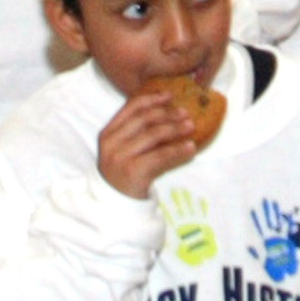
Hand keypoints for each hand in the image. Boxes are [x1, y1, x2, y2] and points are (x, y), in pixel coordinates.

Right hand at [95, 84, 205, 198]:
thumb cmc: (123, 174)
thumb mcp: (123, 150)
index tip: (169, 95)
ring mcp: (121, 157)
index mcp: (108, 133)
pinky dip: (178, 150)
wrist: (115, 204)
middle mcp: (111, 143)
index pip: (131, 108)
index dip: (151, 99)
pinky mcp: (134, 171)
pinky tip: (190, 148)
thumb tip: (167, 112)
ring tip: (191, 126)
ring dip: (175, 129)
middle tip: (185, 113)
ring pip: (154, 135)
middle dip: (168, 114)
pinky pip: (161, 156)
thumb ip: (136, 133)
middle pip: (144, 119)